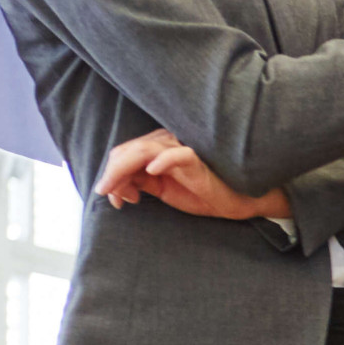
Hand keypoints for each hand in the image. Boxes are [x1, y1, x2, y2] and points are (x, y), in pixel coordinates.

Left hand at [94, 129, 289, 219]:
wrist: (235, 201)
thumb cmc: (201, 193)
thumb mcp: (162, 190)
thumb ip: (139, 183)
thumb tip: (114, 187)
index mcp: (159, 148)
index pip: (125, 152)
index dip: (111, 173)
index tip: (111, 197)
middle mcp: (168, 143)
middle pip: (129, 150)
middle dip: (112, 174)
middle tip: (107, 196)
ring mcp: (183, 150)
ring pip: (145, 150)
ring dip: (124, 170)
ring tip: (116, 191)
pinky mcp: (199, 160)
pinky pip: (179, 155)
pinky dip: (163, 160)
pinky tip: (153, 171)